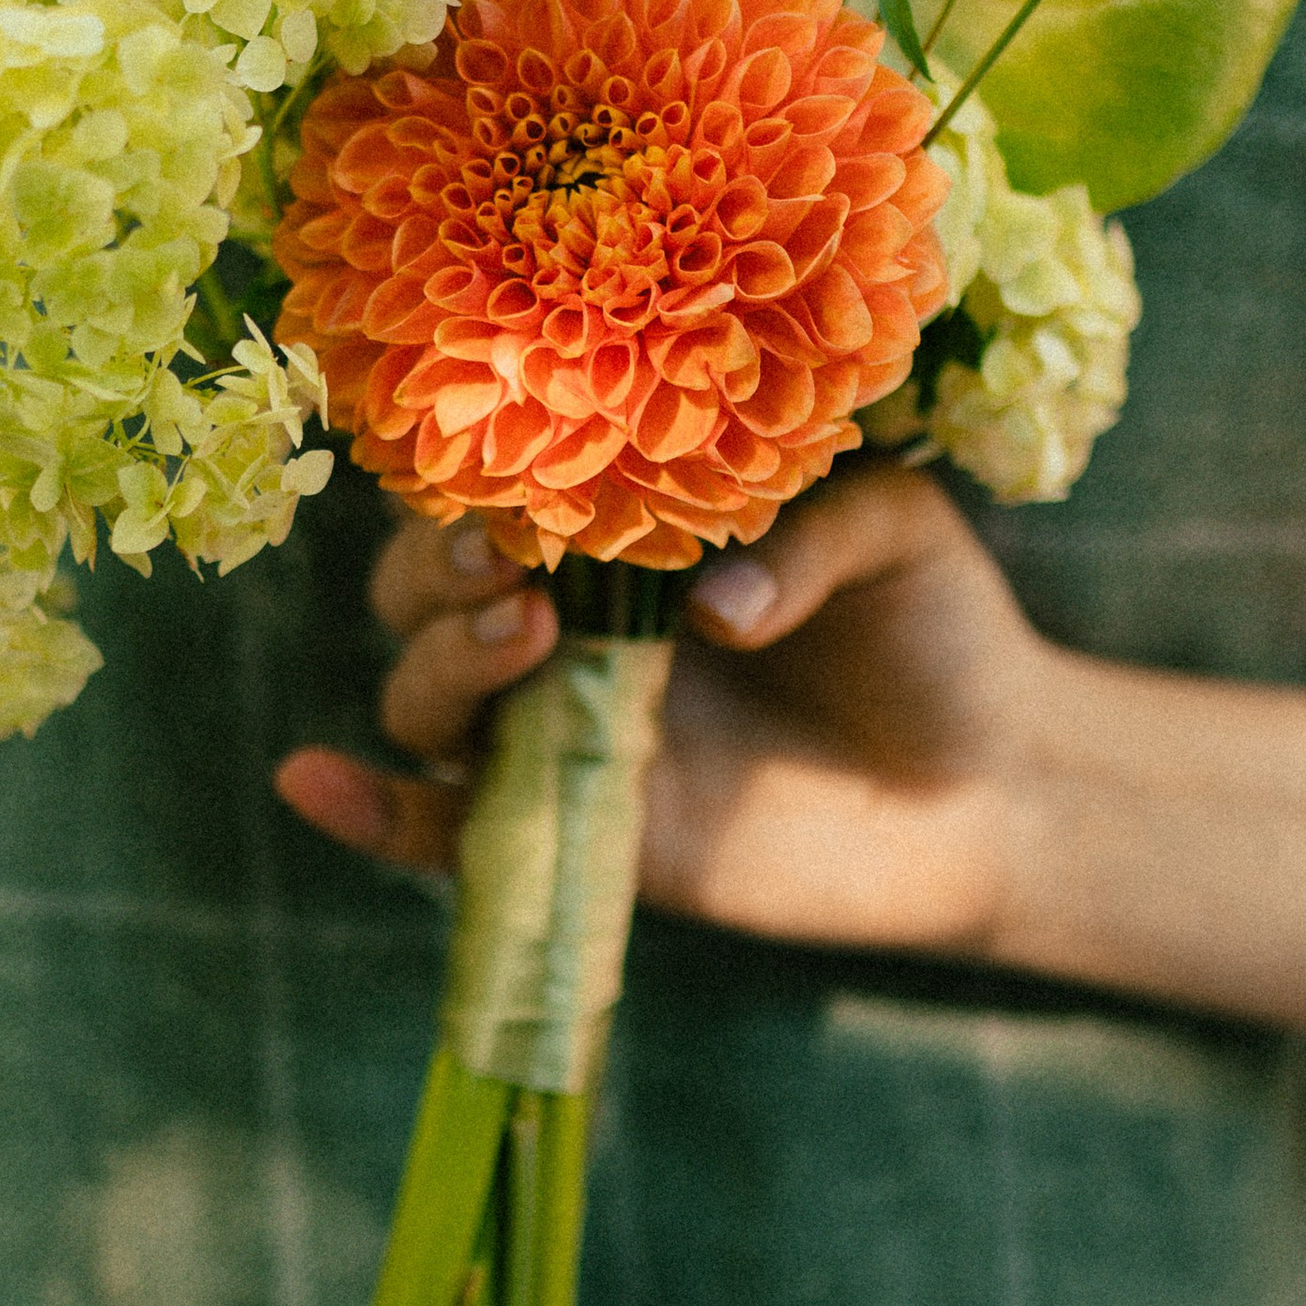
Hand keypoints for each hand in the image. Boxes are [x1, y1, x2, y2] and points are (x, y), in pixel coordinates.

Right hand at [274, 465, 1053, 958]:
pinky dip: (368, 812)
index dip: (479, 475)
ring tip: (530, 637)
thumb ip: (809, 541)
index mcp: (621, 534)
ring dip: (441, 664)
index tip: (518, 468)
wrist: (996, 786)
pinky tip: (309, 780)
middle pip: (423, 591)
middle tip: (514, 559)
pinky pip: (443, 831)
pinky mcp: (579, 837)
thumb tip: (713, 606)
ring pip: (424, 696)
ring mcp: (563, 736)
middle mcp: (567, 630)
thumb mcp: (895, 536)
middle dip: (441, 568)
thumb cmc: (935, 632)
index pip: (495, 488)